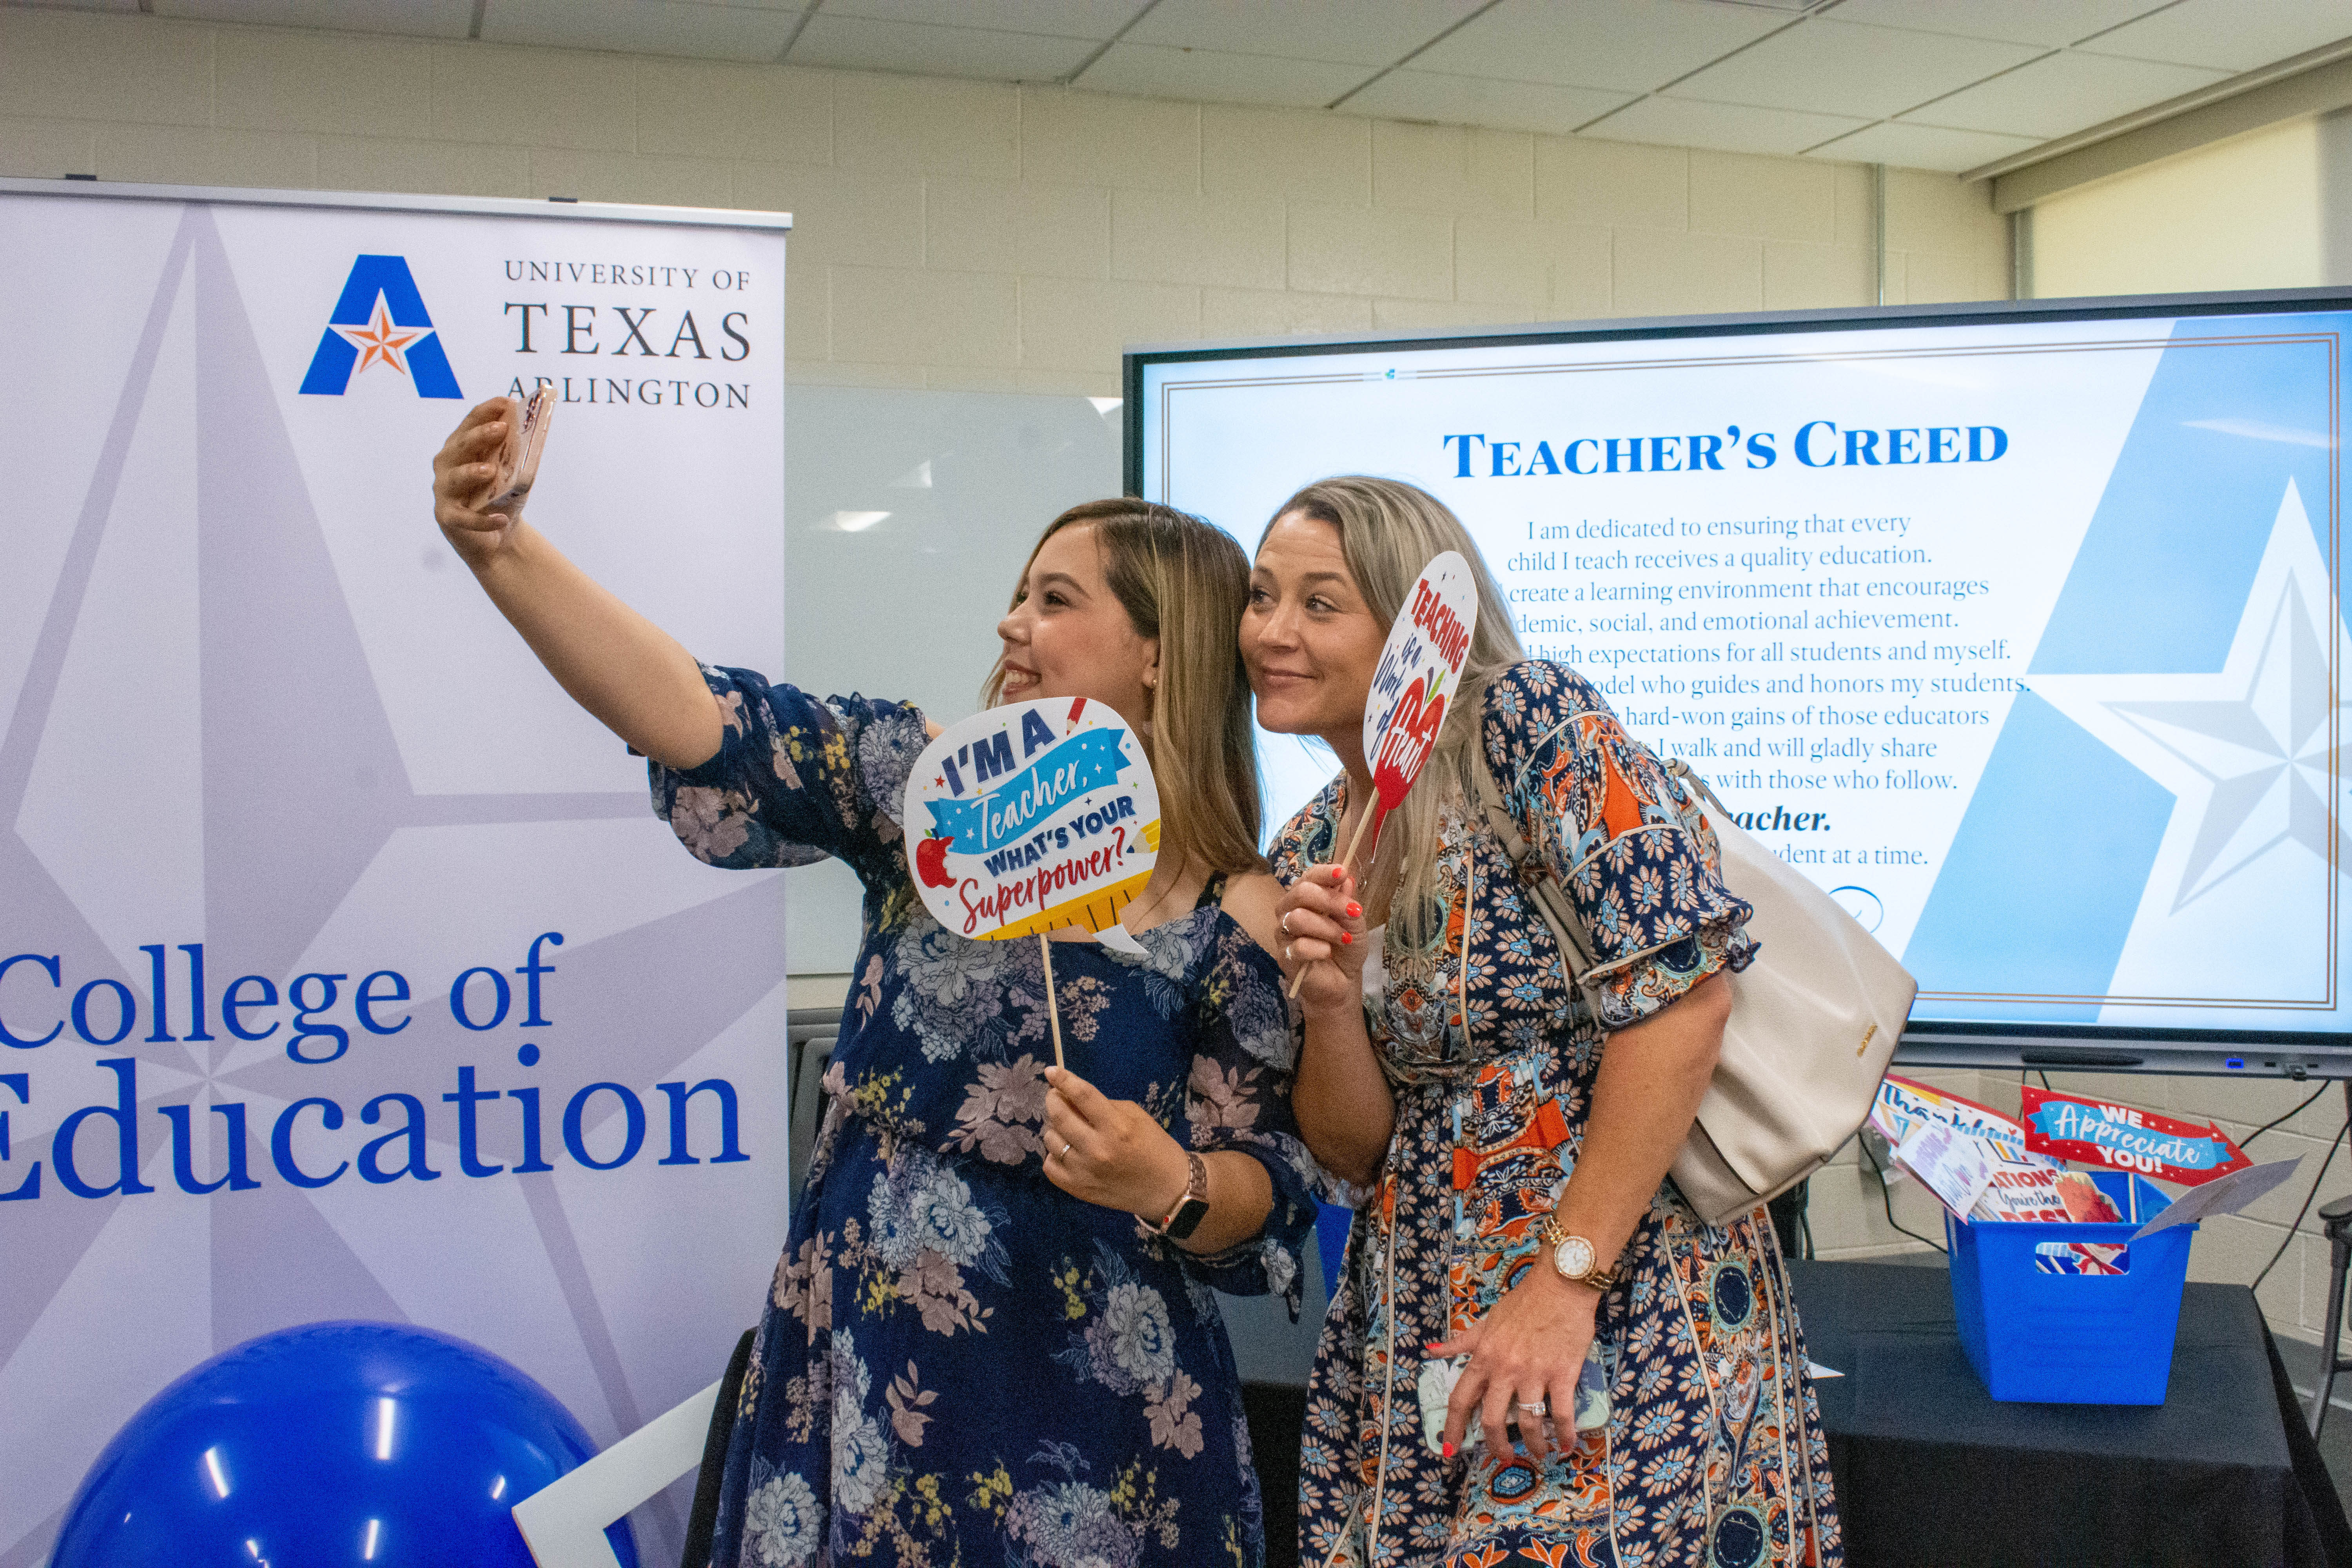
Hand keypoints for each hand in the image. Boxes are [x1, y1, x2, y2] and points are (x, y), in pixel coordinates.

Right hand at [432, 396, 520, 569]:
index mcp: (461, 447)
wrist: (497, 536)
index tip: (506, 401)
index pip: (470, 422)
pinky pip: (464, 518)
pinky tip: (500, 519)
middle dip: (480, 435)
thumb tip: (533, 431)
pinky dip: (483, 519)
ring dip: (472, 472)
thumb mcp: (512, 471)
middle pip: (461, 446)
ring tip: (490, 471)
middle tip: (501, 429)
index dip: (487, 411)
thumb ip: (517, 453)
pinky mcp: (447, 517)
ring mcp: (444, 491)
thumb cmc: (502, 496)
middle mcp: (447, 464)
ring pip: (455, 478)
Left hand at [1042, 1066, 1190, 1221]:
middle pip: (1059, 1115)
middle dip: (1054, 1099)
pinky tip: (1067, 1151)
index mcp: (1117, 1127)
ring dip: (1055, 1128)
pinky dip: (1054, 1154)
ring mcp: (1084, 1171)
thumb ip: (1104, 1105)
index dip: (1063, 1079)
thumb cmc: (1154, 1147)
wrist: (1166, 1189)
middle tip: (1057, 1097)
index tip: (1051, 1071)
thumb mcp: (1136, 1116)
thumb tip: (1072, 1096)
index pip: (1082, 1095)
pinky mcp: (1077, 1189)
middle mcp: (1097, 1149)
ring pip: (1050, 1139)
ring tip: (1068, 1128)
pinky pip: (1049, 1166)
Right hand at [1277, 864, 1366, 1011]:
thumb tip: (1347, 879)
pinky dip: (1318, 948)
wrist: (1342, 980)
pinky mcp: (1284, 957)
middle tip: (1352, 911)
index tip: (1342, 873)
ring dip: (1326, 927)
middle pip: (1300, 893)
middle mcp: (1290, 911)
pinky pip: (1298, 946)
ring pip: (1297, 918)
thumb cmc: (1345, 946)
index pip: (1308, 877)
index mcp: (1305, 898)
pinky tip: (1328, 952)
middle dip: (1329, 899)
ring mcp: (1284, 934)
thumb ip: (1347, 901)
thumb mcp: (1354, 922)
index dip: (1323, 873)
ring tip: (1344, 938)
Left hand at [1433, 1264, 1595, 1463]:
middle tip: (1502, 1459)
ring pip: (1527, 1422)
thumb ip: (1462, 1341)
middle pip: (1492, 1419)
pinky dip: (1564, 1435)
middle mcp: (1505, 1369)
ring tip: (1539, 1454)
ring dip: (1533, 1445)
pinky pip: (1562, 1414)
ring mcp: (1534, 1373)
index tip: (1448, 1449)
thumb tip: (1432, 1351)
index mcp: (1484, 1356)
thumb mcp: (1487, 1321)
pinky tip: (1566, 1445)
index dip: (1452, 1428)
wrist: (1561, 1285)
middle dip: (1495, 1446)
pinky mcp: (1562, 1374)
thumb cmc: (1524, 1302)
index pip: (1461, 1398)